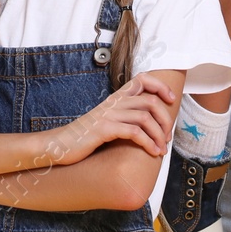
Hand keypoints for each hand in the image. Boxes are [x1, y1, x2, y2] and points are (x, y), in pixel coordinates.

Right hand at [41, 73, 176, 166]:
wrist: (60, 145)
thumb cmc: (86, 137)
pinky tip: (152, 152)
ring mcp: (109, 115)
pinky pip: (134, 133)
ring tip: (162, 149)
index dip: (160, 86)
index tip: (170, 100)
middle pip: (150, 101)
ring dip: (159, 135)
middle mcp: (114, 102)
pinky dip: (148, 143)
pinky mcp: (104, 130)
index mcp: (116, 98)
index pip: (141, 78)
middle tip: (167, 136)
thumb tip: (148, 122)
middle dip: (165, 119)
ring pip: (145, 117)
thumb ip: (124, 116)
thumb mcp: (107, 120)